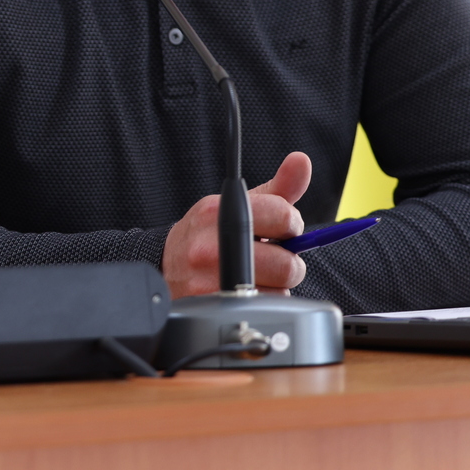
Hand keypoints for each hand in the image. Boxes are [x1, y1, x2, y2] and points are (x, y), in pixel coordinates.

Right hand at [162, 151, 311, 297]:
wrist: (167, 262)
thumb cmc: (211, 232)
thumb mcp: (240, 207)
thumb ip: (278, 188)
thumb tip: (302, 161)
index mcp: (221, 211)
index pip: (283, 216)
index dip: (291, 225)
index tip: (282, 229)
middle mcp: (211, 245)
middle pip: (286, 264)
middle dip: (289, 264)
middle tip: (273, 258)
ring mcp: (209, 278)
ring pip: (278, 291)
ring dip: (276, 286)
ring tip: (256, 275)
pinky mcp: (211, 304)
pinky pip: (261, 308)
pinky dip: (262, 302)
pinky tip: (246, 291)